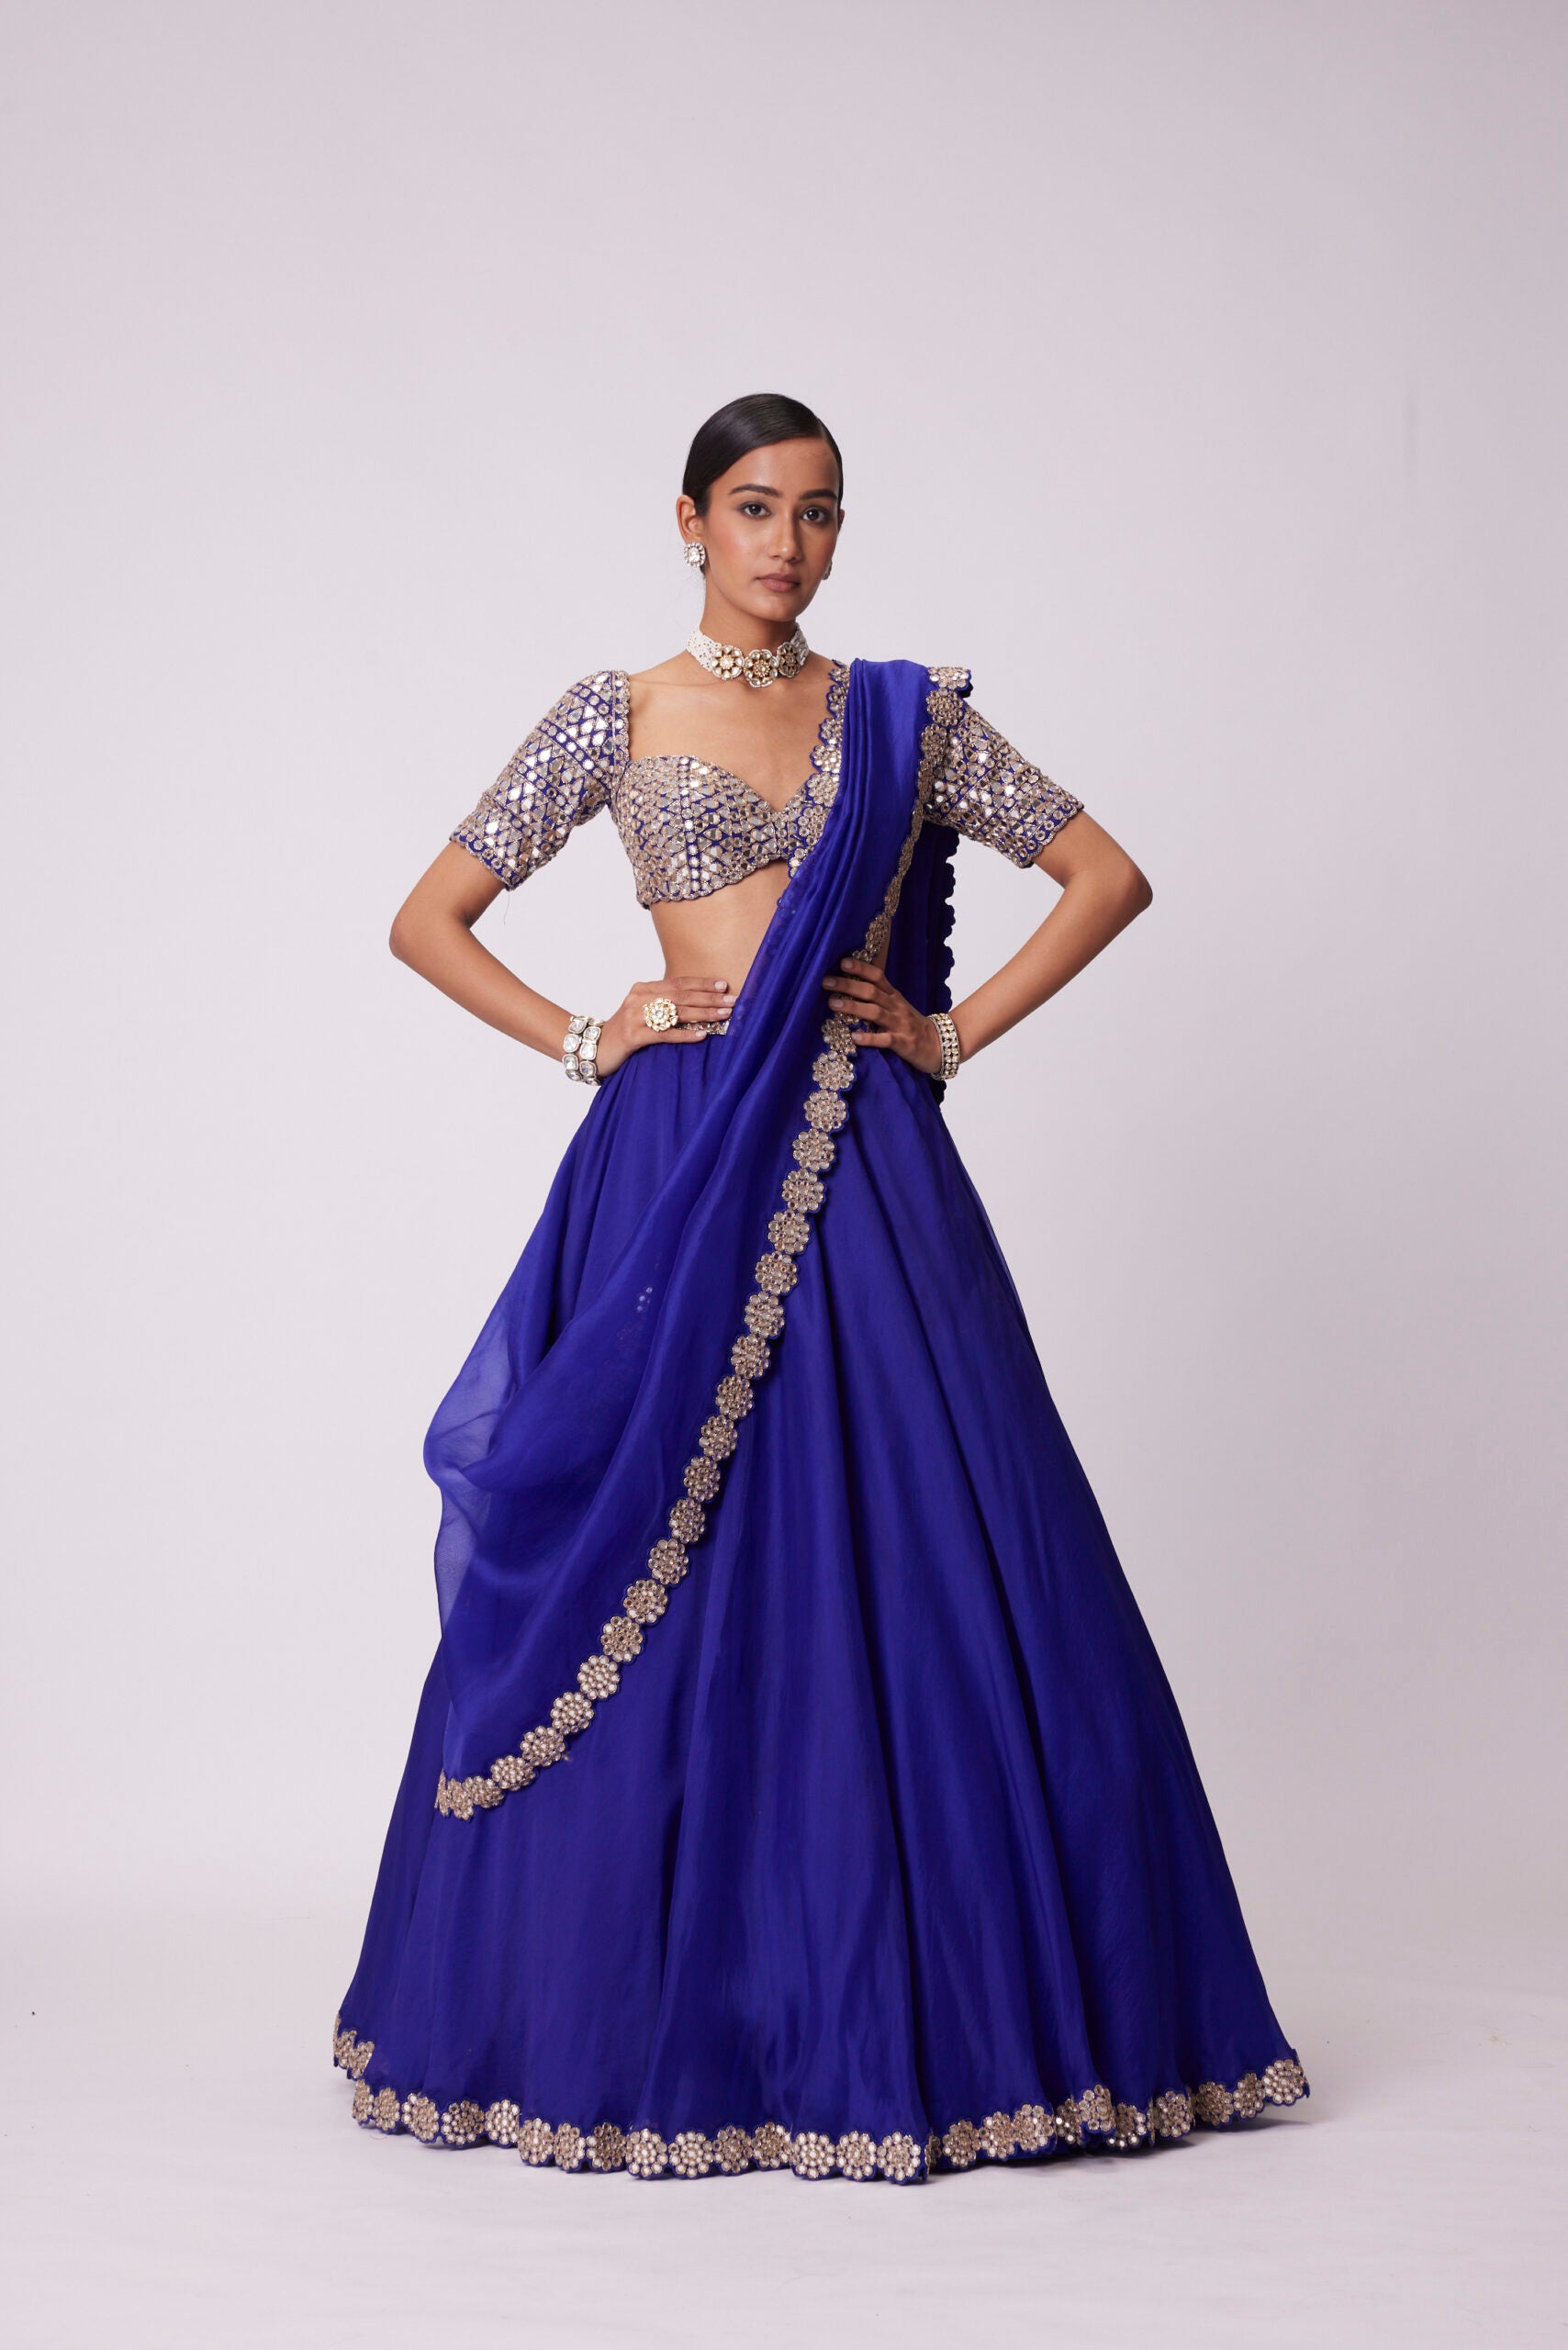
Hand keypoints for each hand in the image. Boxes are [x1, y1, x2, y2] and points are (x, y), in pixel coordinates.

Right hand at [595, 976, 733, 1075]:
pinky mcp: (633, 1036)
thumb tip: (700, 1005)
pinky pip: (664, 1034)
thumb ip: (664, 1005)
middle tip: (732, 1002)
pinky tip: (702, 1035)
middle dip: (709, 998)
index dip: (702, 983)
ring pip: (675, 1013)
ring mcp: (635, 1016)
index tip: (724, 985)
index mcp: (643, 988)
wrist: (594, 1049)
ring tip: (724, 1016)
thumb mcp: (643, 1012)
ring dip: (703, 1014)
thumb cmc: (626, 1032)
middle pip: (681, 996)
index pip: (678, 982)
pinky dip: (685, 1034)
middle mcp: (638, 998)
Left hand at [821, 957, 942, 1074]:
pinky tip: (854, 1037)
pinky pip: (885, 1040)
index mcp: (894, 996)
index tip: (842, 962)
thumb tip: (848, 985)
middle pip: (871, 992)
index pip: (877, 976)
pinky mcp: (903, 1043)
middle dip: (848, 985)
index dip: (861, 968)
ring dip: (853, 1007)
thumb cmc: (911, 1025)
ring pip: (875, 1012)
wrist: (939, 1045)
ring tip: (832, 1004)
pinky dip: (869, 1038)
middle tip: (826, 981)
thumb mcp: (896, 1006)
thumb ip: (877, 997)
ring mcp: (900, 1025)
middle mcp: (896, 1007)